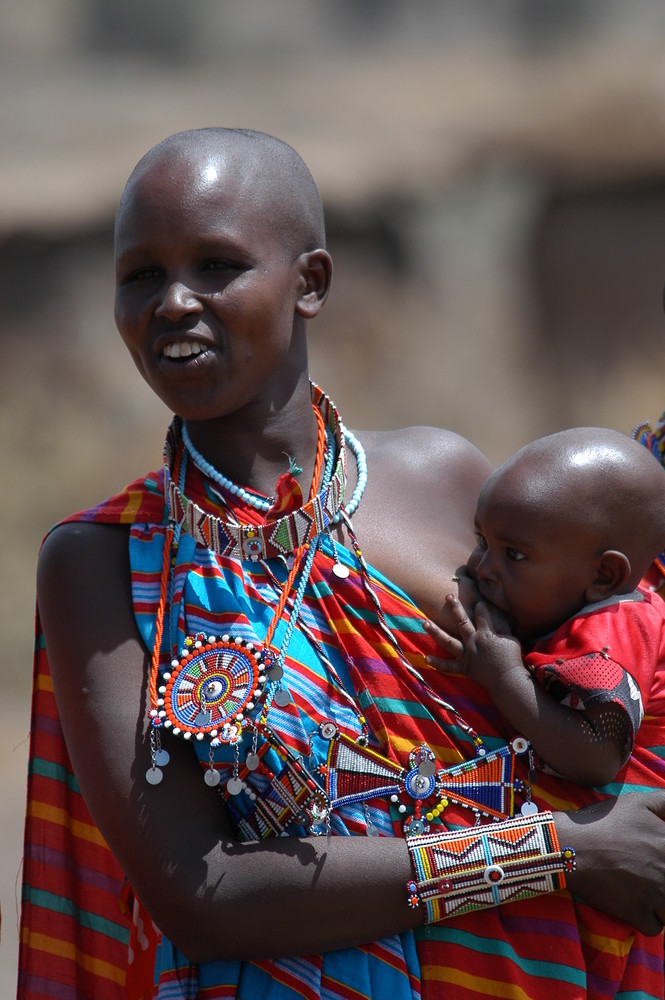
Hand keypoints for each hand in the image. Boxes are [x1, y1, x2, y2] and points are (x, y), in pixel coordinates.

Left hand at [424, 594, 520, 688]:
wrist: (507, 679)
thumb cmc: (512, 658)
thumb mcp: (511, 639)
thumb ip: (503, 627)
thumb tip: (501, 614)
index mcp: (486, 634)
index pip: (481, 615)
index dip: (480, 607)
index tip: (477, 602)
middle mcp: (473, 642)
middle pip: (462, 622)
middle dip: (455, 608)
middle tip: (448, 596)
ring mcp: (467, 654)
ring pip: (448, 641)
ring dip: (436, 632)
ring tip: (425, 623)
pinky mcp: (464, 667)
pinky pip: (448, 666)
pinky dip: (437, 663)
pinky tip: (426, 658)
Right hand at [557, 791, 664, 934]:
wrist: (571, 847)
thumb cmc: (604, 822)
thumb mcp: (637, 803)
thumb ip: (664, 801)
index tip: (657, 857)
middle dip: (662, 877)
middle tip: (647, 871)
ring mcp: (655, 897)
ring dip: (663, 903)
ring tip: (649, 891)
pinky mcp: (638, 914)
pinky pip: (656, 927)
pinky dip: (649, 919)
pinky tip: (639, 904)